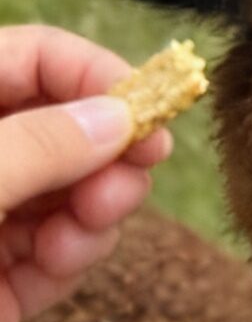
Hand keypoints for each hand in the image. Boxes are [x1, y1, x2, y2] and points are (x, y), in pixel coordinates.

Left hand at [0, 25, 170, 321]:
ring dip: (94, 212)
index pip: (34, 57)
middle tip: (134, 175)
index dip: (93, 71)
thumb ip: (37, 145)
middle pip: (63, 129)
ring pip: (68, 198)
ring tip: (91, 228)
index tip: (146, 105)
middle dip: (104, 154)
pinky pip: (50, 262)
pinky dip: (69, 261)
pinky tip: (61, 264)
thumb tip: (119, 117)